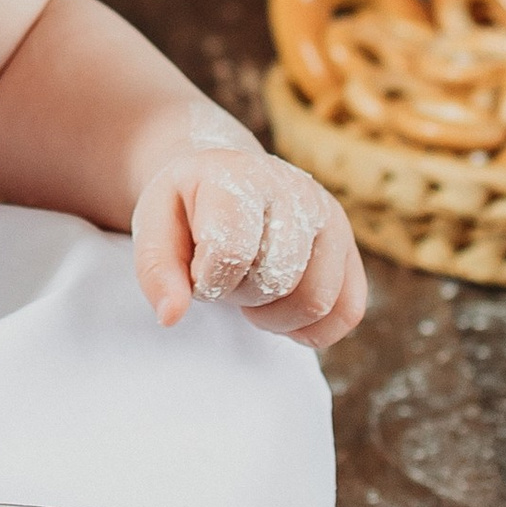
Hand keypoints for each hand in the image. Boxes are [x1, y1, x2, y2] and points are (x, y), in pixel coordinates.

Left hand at [131, 141, 365, 348]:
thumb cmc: (189, 208)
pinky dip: (312, 329)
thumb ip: (156, 270)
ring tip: (252, 292)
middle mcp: (295, 191)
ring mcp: (330, 218)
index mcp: (240, 177)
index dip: (207, 282)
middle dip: (240, 297)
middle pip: (277, 280)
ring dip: (275, 316)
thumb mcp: (155, 227)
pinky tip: (282, 308)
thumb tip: (172, 316)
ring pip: (316, 301)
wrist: (229, 181)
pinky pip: (348, 311)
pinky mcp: (350, 248)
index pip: (231, 251)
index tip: (196, 272)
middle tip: (225, 279)